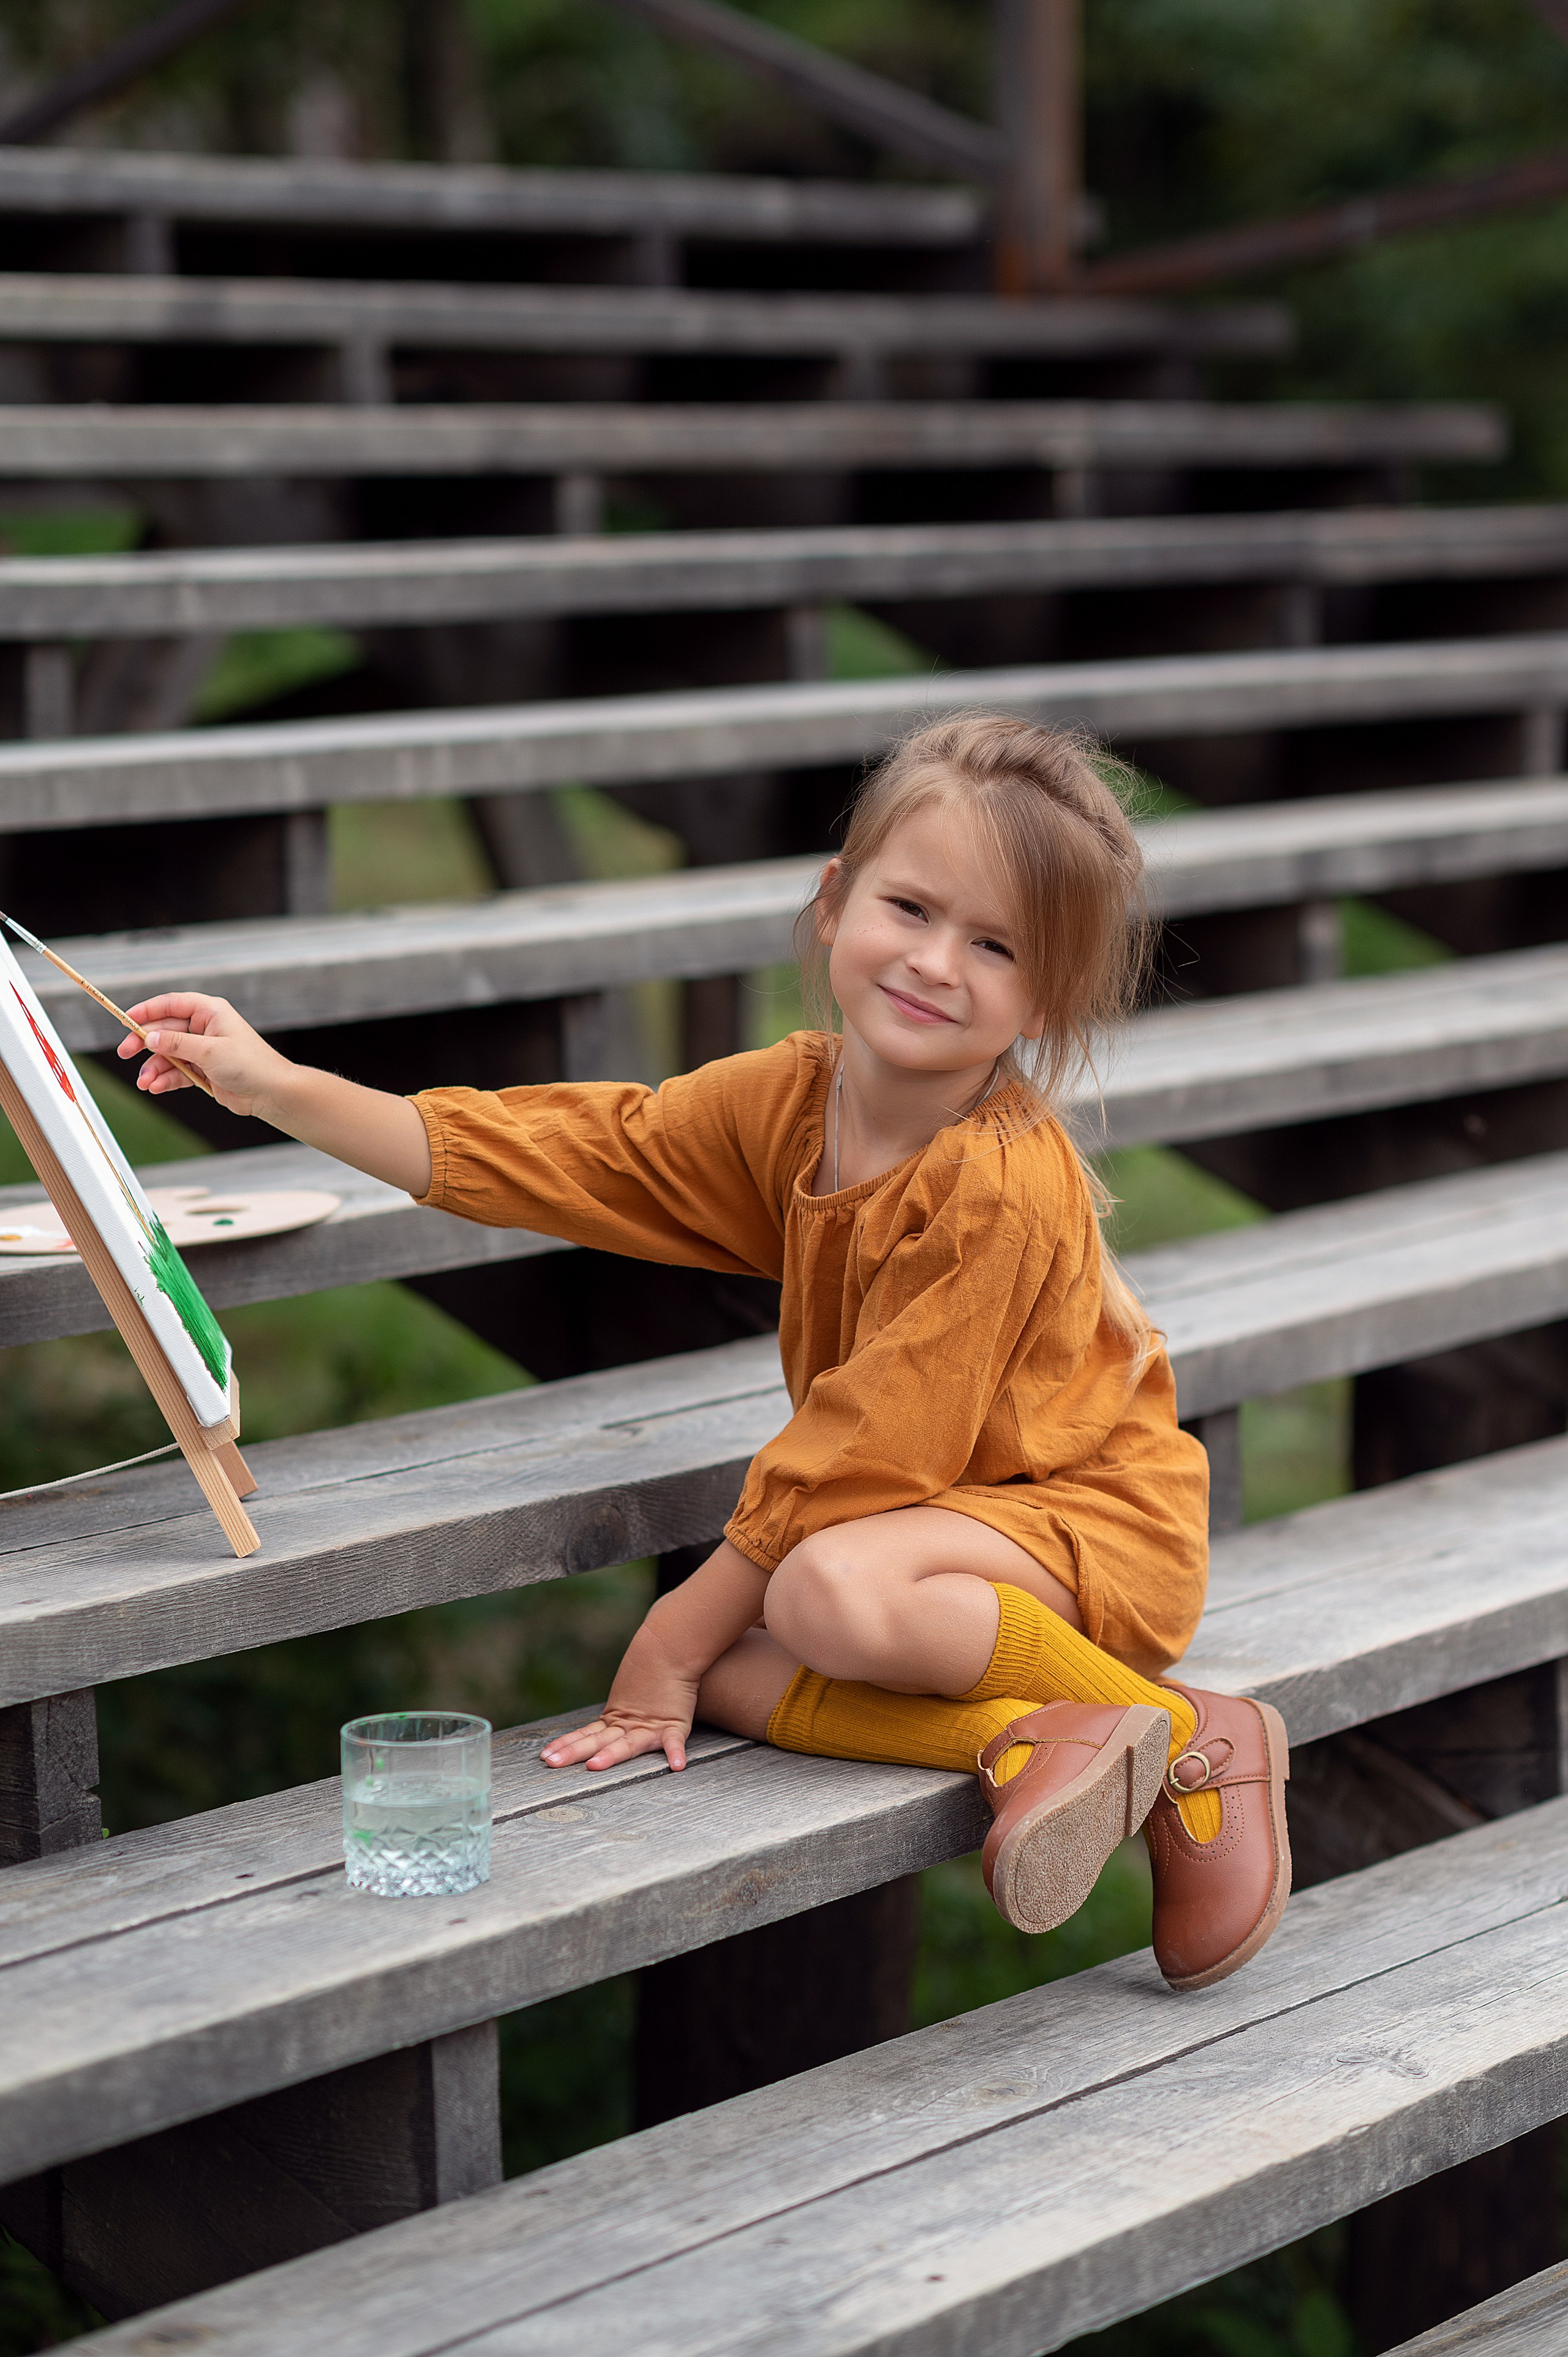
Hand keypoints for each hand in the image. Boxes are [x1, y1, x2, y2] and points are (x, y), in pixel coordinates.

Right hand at [118, 992, 295, 1120]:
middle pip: (164, 1030)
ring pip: (168, 1054)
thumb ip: (177, 1043)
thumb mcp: (209, 1050)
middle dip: (144, 1043)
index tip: (125, 1019)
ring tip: (144, 1082)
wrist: (271, 1092)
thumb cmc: (250, 1064)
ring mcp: (203, 1050)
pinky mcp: (204, 1070)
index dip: (146, 1010)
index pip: (171, 1004)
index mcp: (210, 1012)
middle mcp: (205, 1028)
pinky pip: (177, 1071)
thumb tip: (149, 1037)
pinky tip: (155, 1087)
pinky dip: (165, 1079)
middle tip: (124, 1053)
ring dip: (154, 1068)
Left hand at [541, 1615, 701, 1773]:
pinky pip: (675, 1742)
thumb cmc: (650, 1668)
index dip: (566, 1745)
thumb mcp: (628, 1693)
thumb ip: (618, 1710)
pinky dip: (676, 1752)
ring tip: (594, 1766)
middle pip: (597, 1742)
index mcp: (615, 1720)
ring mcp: (650, 1726)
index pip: (586, 1735)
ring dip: (610, 1755)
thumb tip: (600, 1722)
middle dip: (573, 1752)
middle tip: (551, 1763)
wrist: (669, 1647)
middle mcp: (628, 1725)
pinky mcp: (675, 1724)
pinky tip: (676, 1766)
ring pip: (627, 1744)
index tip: (543, 1755)